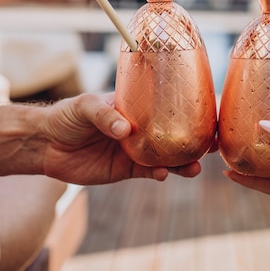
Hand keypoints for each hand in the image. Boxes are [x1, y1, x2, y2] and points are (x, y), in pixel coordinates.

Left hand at [40, 92, 202, 184]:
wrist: (46, 143)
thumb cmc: (67, 115)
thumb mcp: (85, 105)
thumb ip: (105, 114)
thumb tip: (126, 130)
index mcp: (136, 106)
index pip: (167, 105)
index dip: (189, 109)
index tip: (211, 112)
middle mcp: (140, 127)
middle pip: (173, 133)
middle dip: (195, 139)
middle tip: (213, 144)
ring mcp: (134, 149)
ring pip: (165, 156)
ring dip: (181, 162)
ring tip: (194, 167)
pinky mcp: (124, 169)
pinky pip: (147, 172)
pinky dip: (158, 174)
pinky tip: (163, 174)